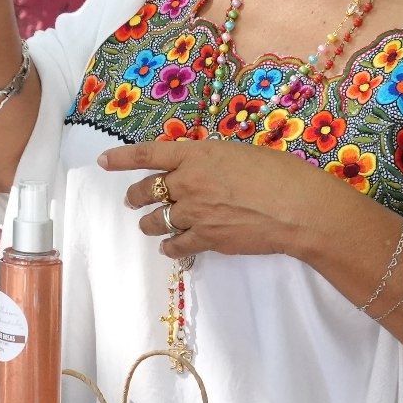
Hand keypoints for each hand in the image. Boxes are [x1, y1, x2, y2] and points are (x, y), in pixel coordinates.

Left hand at [99, 137, 365, 260]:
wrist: (298, 209)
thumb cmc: (280, 173)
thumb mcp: (240, 154)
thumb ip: (213, 161)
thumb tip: (202, 171)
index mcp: (197, 155)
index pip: (148, 154)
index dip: (122, 158)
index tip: (104, 161)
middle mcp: (188, 182)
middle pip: (147, 191)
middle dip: (136, 196)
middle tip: (132, 200)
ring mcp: (194, 213)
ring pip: (157, 220)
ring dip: (149, 224)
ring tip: (148, 226)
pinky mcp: (205, 239)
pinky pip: (177, 244)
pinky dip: (171, 247)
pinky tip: (170, 248)